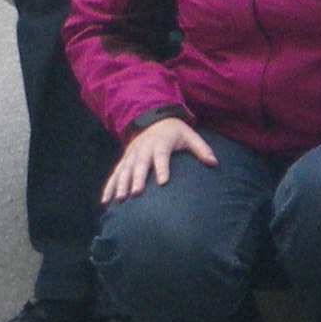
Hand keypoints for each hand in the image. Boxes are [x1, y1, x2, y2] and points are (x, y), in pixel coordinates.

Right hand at [101, 113, 216, 201]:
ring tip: (119, 200)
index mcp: (161, 143)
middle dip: (136, 179)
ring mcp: (132, 155)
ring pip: (124, 170)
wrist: (153, 120)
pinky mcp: (124, 160)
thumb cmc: (175, 132)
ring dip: (120, 185)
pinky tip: (106, 201)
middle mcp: (144, 149)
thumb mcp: (190, 136)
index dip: (162, 169)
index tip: (163, 182)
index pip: (162, 157)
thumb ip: (202, 149)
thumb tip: (214, 163)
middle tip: (135, 193)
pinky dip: (109, 187)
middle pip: (139, 165)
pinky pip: (115, 174)